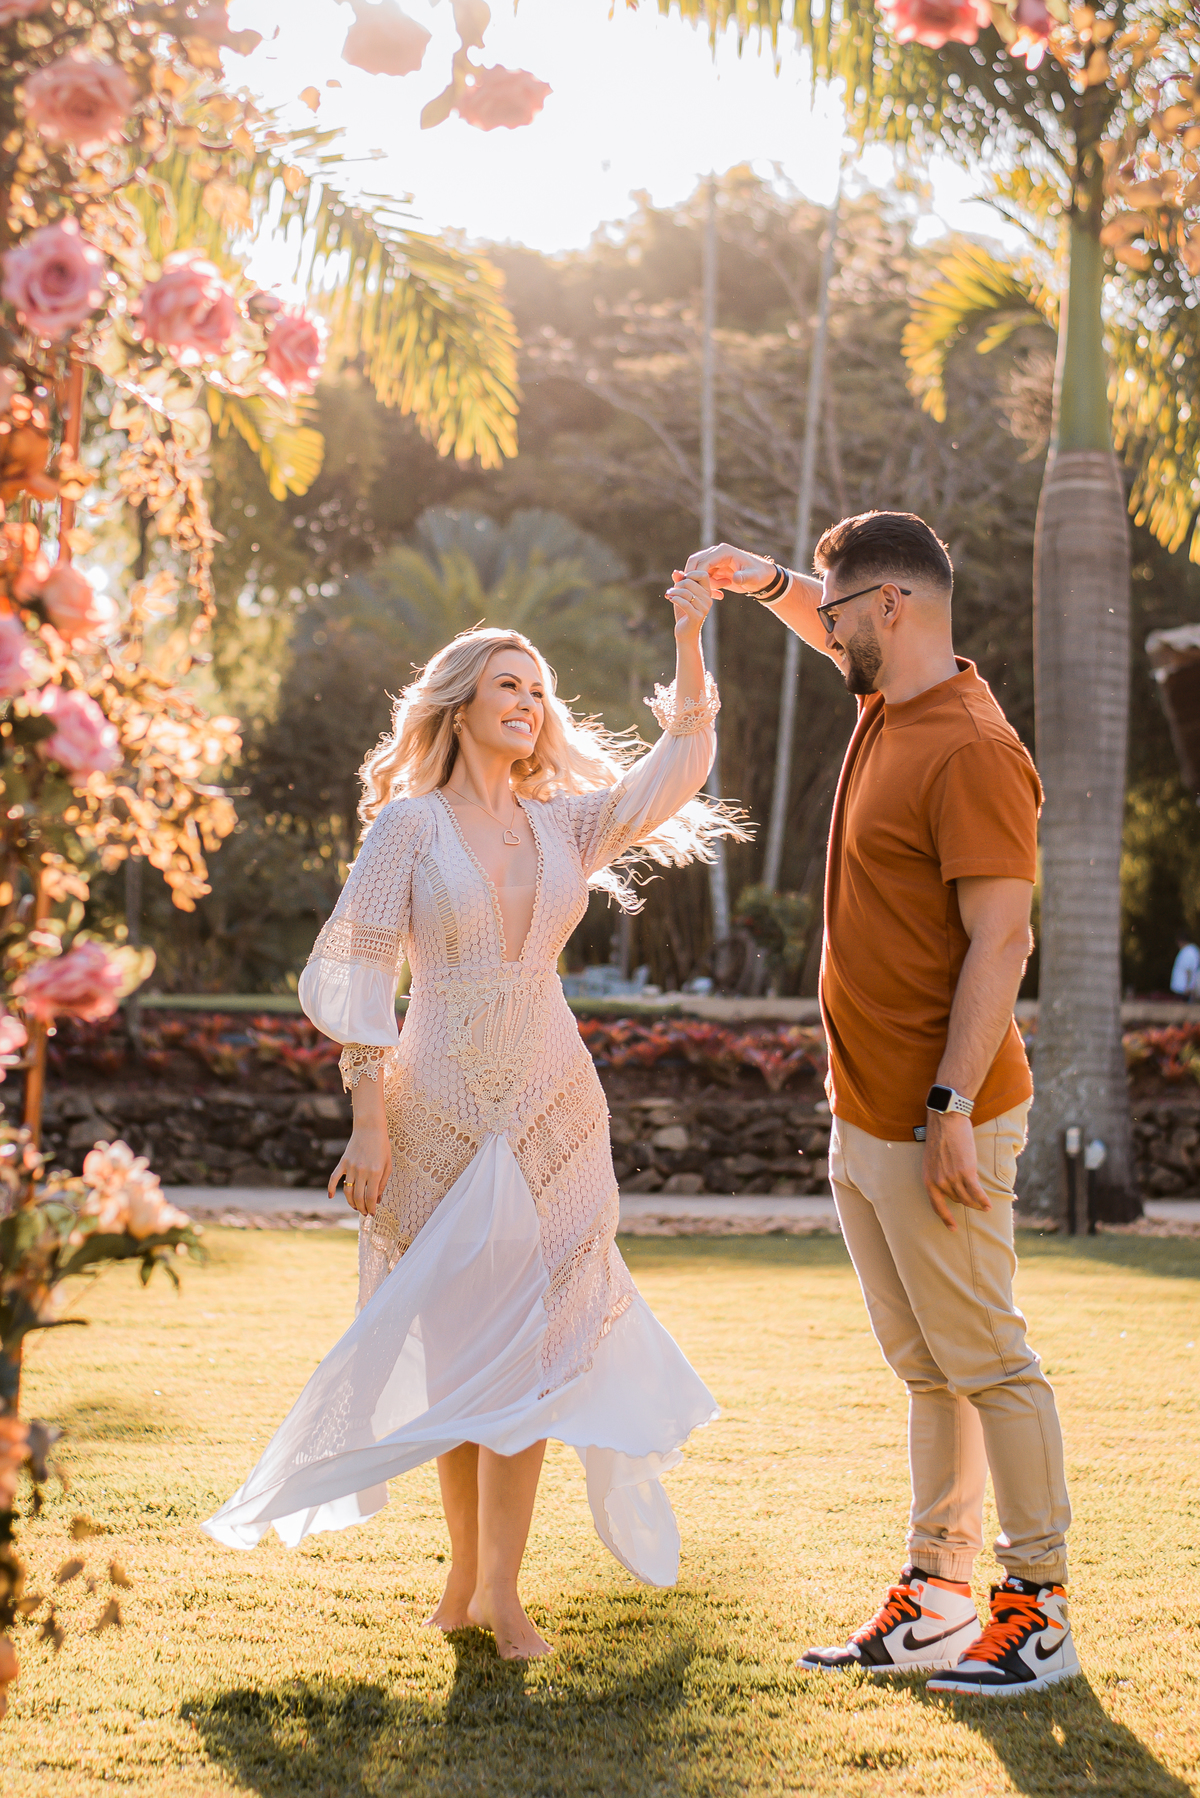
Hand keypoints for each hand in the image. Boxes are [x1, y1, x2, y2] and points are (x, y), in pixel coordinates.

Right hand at [329, 1122, 392, 1216]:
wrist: (370, 1128)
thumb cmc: (382, 1146)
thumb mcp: (388, 1165)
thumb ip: (383, 1183)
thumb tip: (377, 1200)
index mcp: (375, 1172)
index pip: (371, 1197)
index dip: (371, 1208)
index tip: (372, 1213)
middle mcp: (362, 1171)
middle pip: (358, 1197)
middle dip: (361, 1208)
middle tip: (364, 1213)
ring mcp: (351, 1167)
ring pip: (347, 1191)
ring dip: (351, 1202)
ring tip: (356, 1207)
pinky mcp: (343, 1162)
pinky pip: (334, 1178)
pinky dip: (330, 1188)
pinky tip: (331, 1196)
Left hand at [665, 569, 713, 640]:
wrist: (685, 634)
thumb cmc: (684, 613)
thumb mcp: (682, 596)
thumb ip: (680, 583)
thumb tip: (675, 572)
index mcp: (707, 593)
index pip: (703, 574)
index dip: (690, 573)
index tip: (681, 580)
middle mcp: (708, 600)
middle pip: (690, 582)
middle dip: (677, 585)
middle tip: (671, 590)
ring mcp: (703, 608)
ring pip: (685, 592)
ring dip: (674, 592)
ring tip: (668, 595)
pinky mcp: (696, 616)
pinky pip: (684, 603)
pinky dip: (675, 599)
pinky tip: (670, 599)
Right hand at [683, 542, 775, 594]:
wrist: (761, 577)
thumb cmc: (759, 575)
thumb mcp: (753, 577)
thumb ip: (744, 577)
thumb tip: (736, 578)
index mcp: (723, 551)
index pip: (703, 561)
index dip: (699, 576)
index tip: (703, 591)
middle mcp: (716, 552)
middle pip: (694, 562)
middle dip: (694, 578)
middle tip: (702, 593)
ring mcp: (714, 560)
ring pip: (697, 571)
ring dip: (703, 584)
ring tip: (719, 593)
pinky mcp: (714, 569)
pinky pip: (703, 577)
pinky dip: (707, 587)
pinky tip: (719, 595)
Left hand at [922, 1110, 990, 1230]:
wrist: (946, 1121)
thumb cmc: (939, 1137)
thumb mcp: (933, 1160)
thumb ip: (940, 1174)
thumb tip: (953, 1185)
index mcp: (927, 1180)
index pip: (936, 1206)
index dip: (945, 1218)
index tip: (952, 1228)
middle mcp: (939, 1182)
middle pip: (956, 1200)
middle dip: (965, 1201)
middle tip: (974, 1201)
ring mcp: (953, 1178)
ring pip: (967, 1198)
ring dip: (976, 1204)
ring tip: (983, 1207)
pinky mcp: (966, 1172)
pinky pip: (977, 1193)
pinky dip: (983, 1201)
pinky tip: (989, 1206)